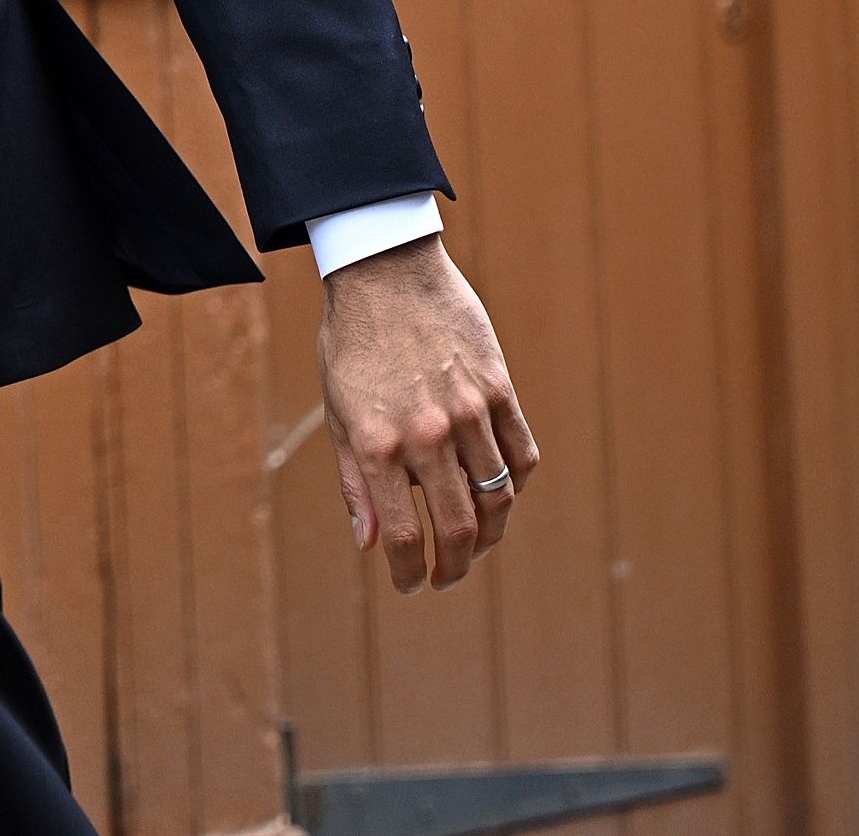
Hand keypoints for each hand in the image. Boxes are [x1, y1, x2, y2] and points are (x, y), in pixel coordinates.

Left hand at [318, 234, 535, 593]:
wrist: (386, 270)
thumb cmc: (352, 342)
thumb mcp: (336, 411)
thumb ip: (355, 481)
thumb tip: (370, 544)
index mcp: (377, 444)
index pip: (404, 536)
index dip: (411, 574)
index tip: (413, 586)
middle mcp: (427, 433)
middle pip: (460, 529)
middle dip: (456, 567)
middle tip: (449, 578)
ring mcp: (469, 411)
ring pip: (499, 498)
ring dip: (490, 534)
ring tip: (475, 545)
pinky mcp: (500, 389)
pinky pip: (522, 456)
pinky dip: (516, 485)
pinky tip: (499, 493)